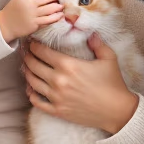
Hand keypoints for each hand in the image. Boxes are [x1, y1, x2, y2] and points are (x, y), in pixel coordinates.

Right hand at [0, 0, 62, 42]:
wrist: (5, 25)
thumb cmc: (13, 11)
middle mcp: (28, 4)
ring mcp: (32, 15)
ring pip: (50, 9)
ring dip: (58, 7)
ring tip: (61, 6)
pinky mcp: (34, 24)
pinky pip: (48, 20)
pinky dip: (56, 17)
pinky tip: (59, 16)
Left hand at [22, 35, 139, 132]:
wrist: (117, 111)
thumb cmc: (113, 84)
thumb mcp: (109, 58)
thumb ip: (97, 43)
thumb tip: (90, 32)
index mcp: (69, 65)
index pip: (43, 52)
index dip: (34, 45)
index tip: (32, 42)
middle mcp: (58, 80)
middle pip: (33, 65)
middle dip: (28, 57)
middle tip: (26, 52)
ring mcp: (56, 97)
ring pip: (32, 82)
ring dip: (27, 73)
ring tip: (27, 67)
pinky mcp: (58, 111)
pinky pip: (37, 102)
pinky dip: (31, 95)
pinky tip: (30, 89)